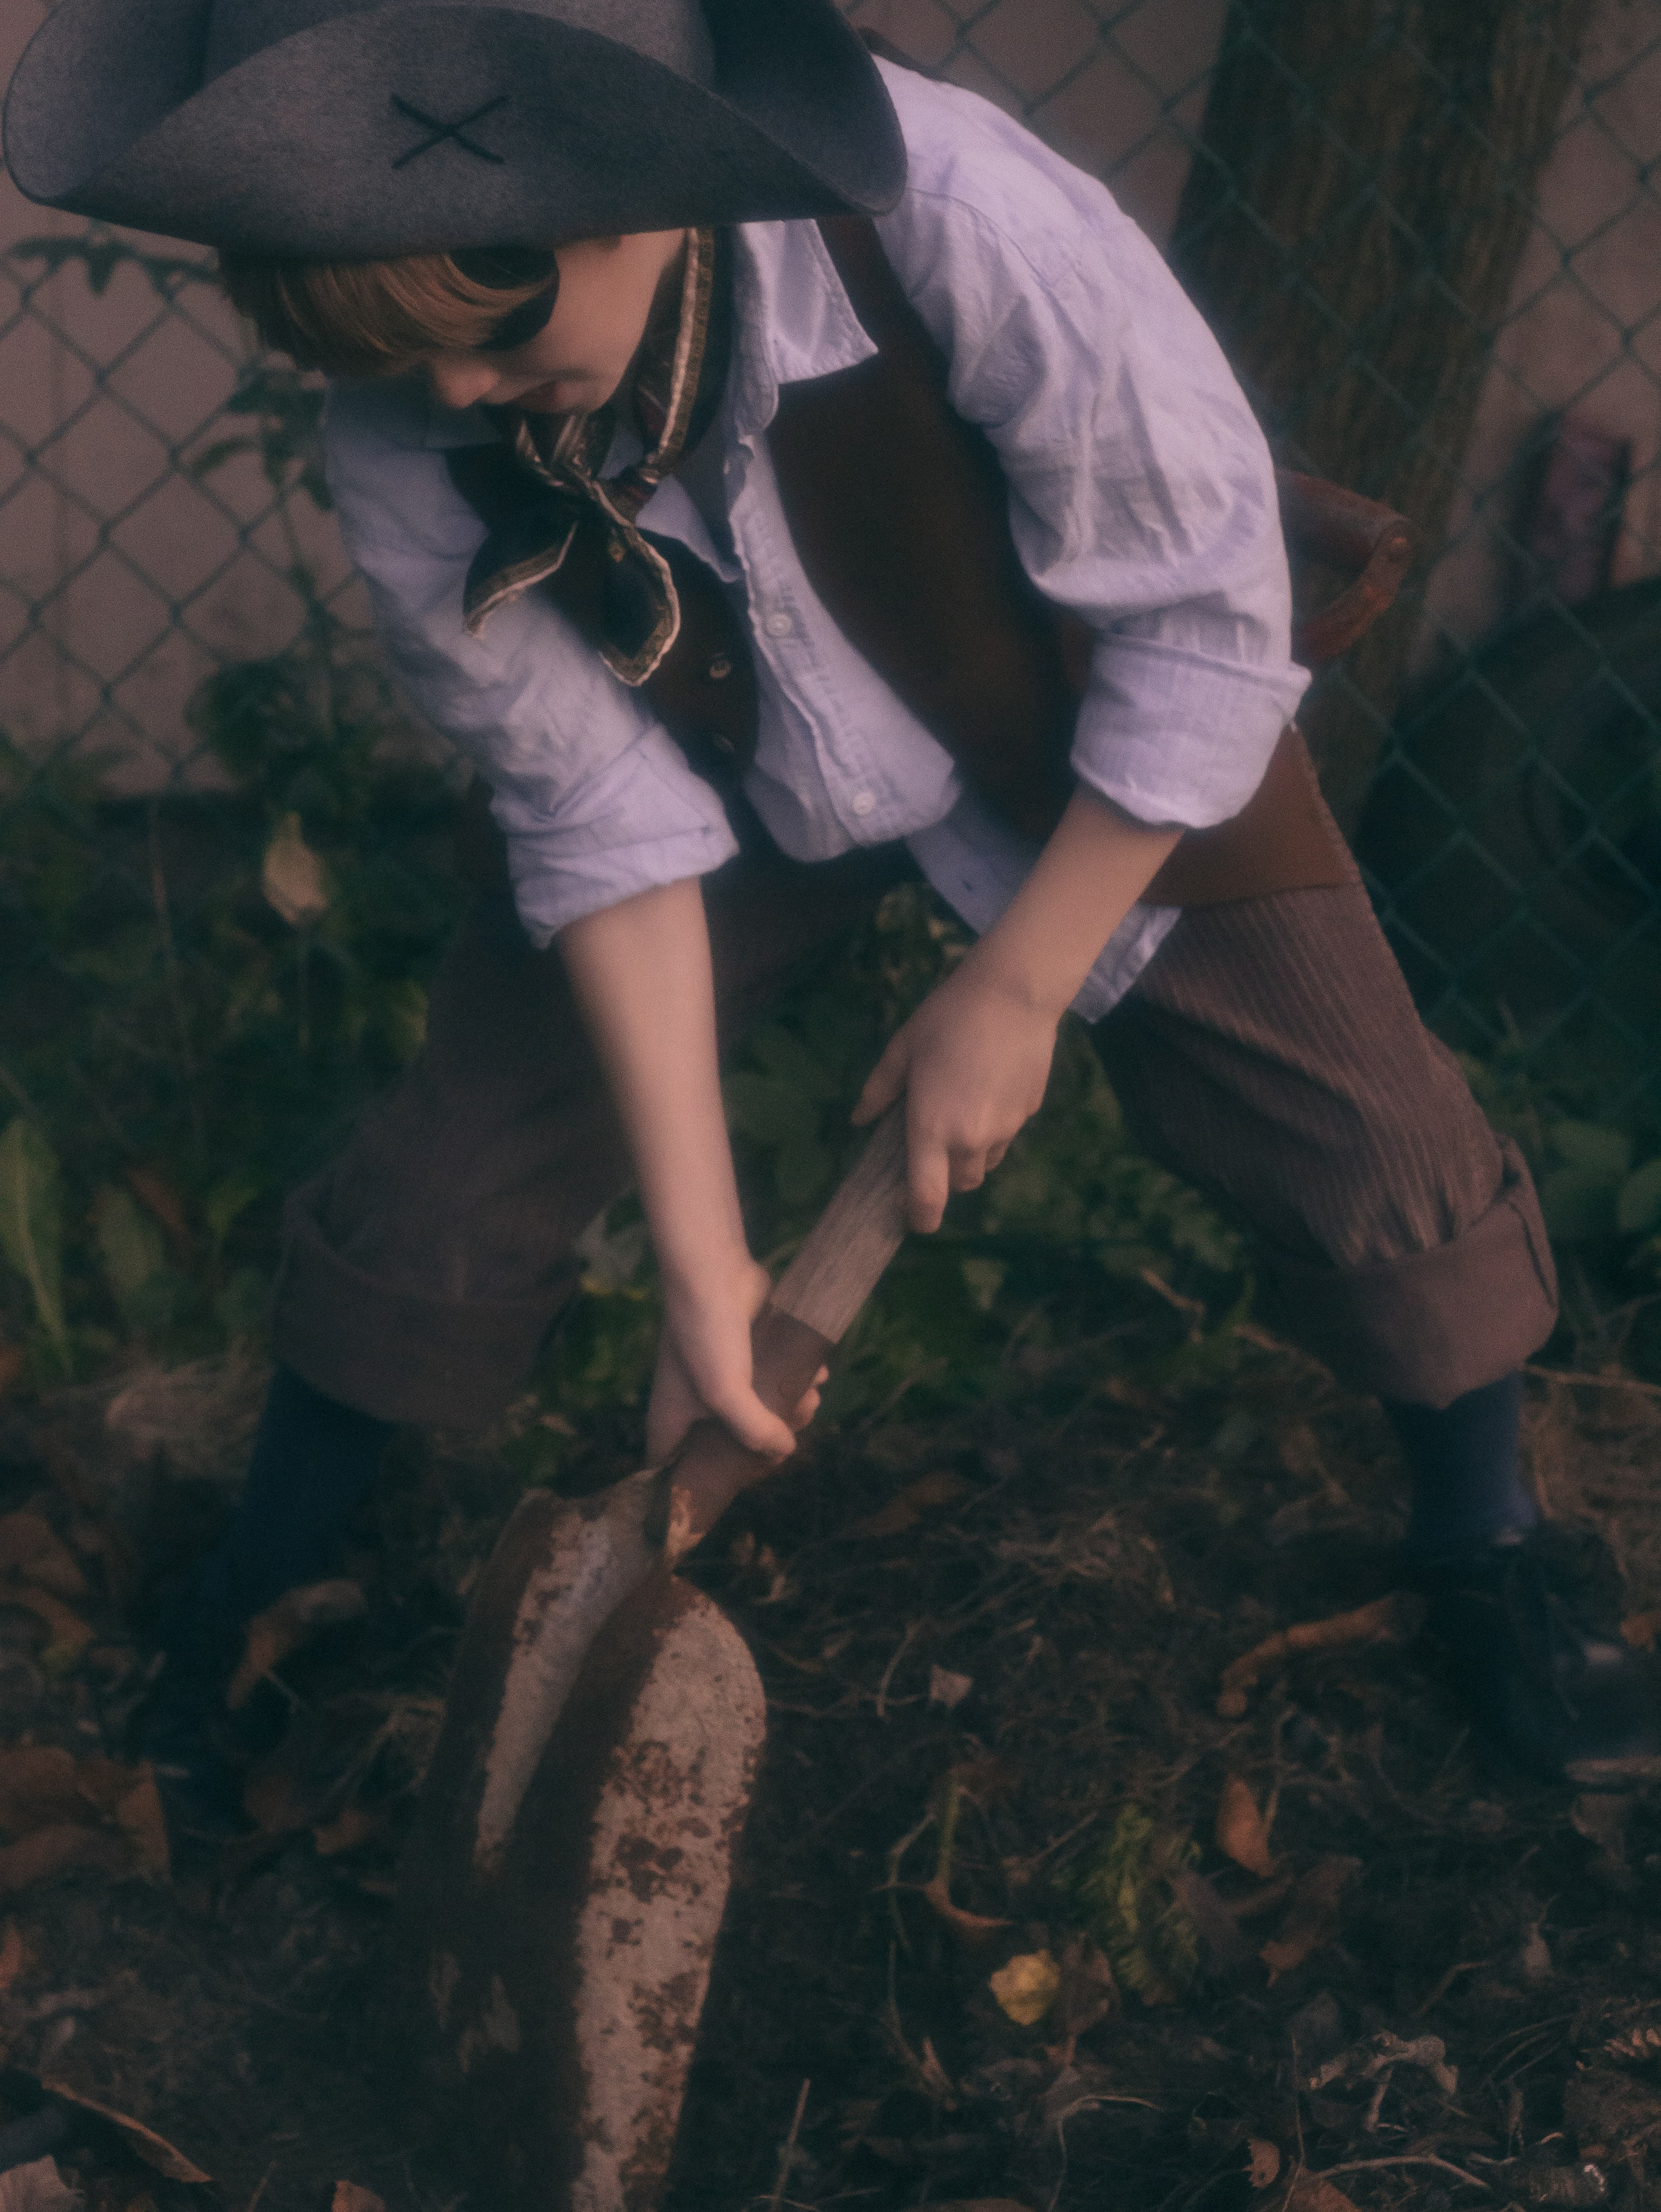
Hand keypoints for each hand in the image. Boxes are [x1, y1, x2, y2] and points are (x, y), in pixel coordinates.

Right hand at [649, 1252, 827, 1462]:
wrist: (715, 1270)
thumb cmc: (706, 1333)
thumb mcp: (725, 1392)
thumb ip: (753, 1430)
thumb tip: (785, 1450)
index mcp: (672, 1422)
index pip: (680, 1471)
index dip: (708, 1482)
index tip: (744, 1476)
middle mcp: (694, 1407)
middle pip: (732, 1448)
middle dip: (770, 1443)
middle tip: (792, 1429)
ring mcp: (722, 1382)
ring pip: (760, 1416)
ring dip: (793, 1410)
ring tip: (811, 1394)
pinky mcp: (748, 1359)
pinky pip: (774, 1384)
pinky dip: (797, 1383)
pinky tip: (816, 1374)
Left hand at [851, 965, 1056, 1231]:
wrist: (1014, 993)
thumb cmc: (946, 1017)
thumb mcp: (902, 1050)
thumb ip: (879, 1092)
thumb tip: (858, 1120)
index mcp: (932, 1128)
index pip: (927, 1198)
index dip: (919, 1218)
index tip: (912, 1218)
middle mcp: (971, 1138)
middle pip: (960, 1184)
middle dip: (945, 1175)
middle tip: (933, 1142)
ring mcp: (1005, 1128)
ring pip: (986, 1162)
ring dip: (971, 1154)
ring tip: (962, 1111)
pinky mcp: (1029, 1112)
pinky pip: (1007, 1136)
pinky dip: (994, 1128)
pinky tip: (988, 1089)